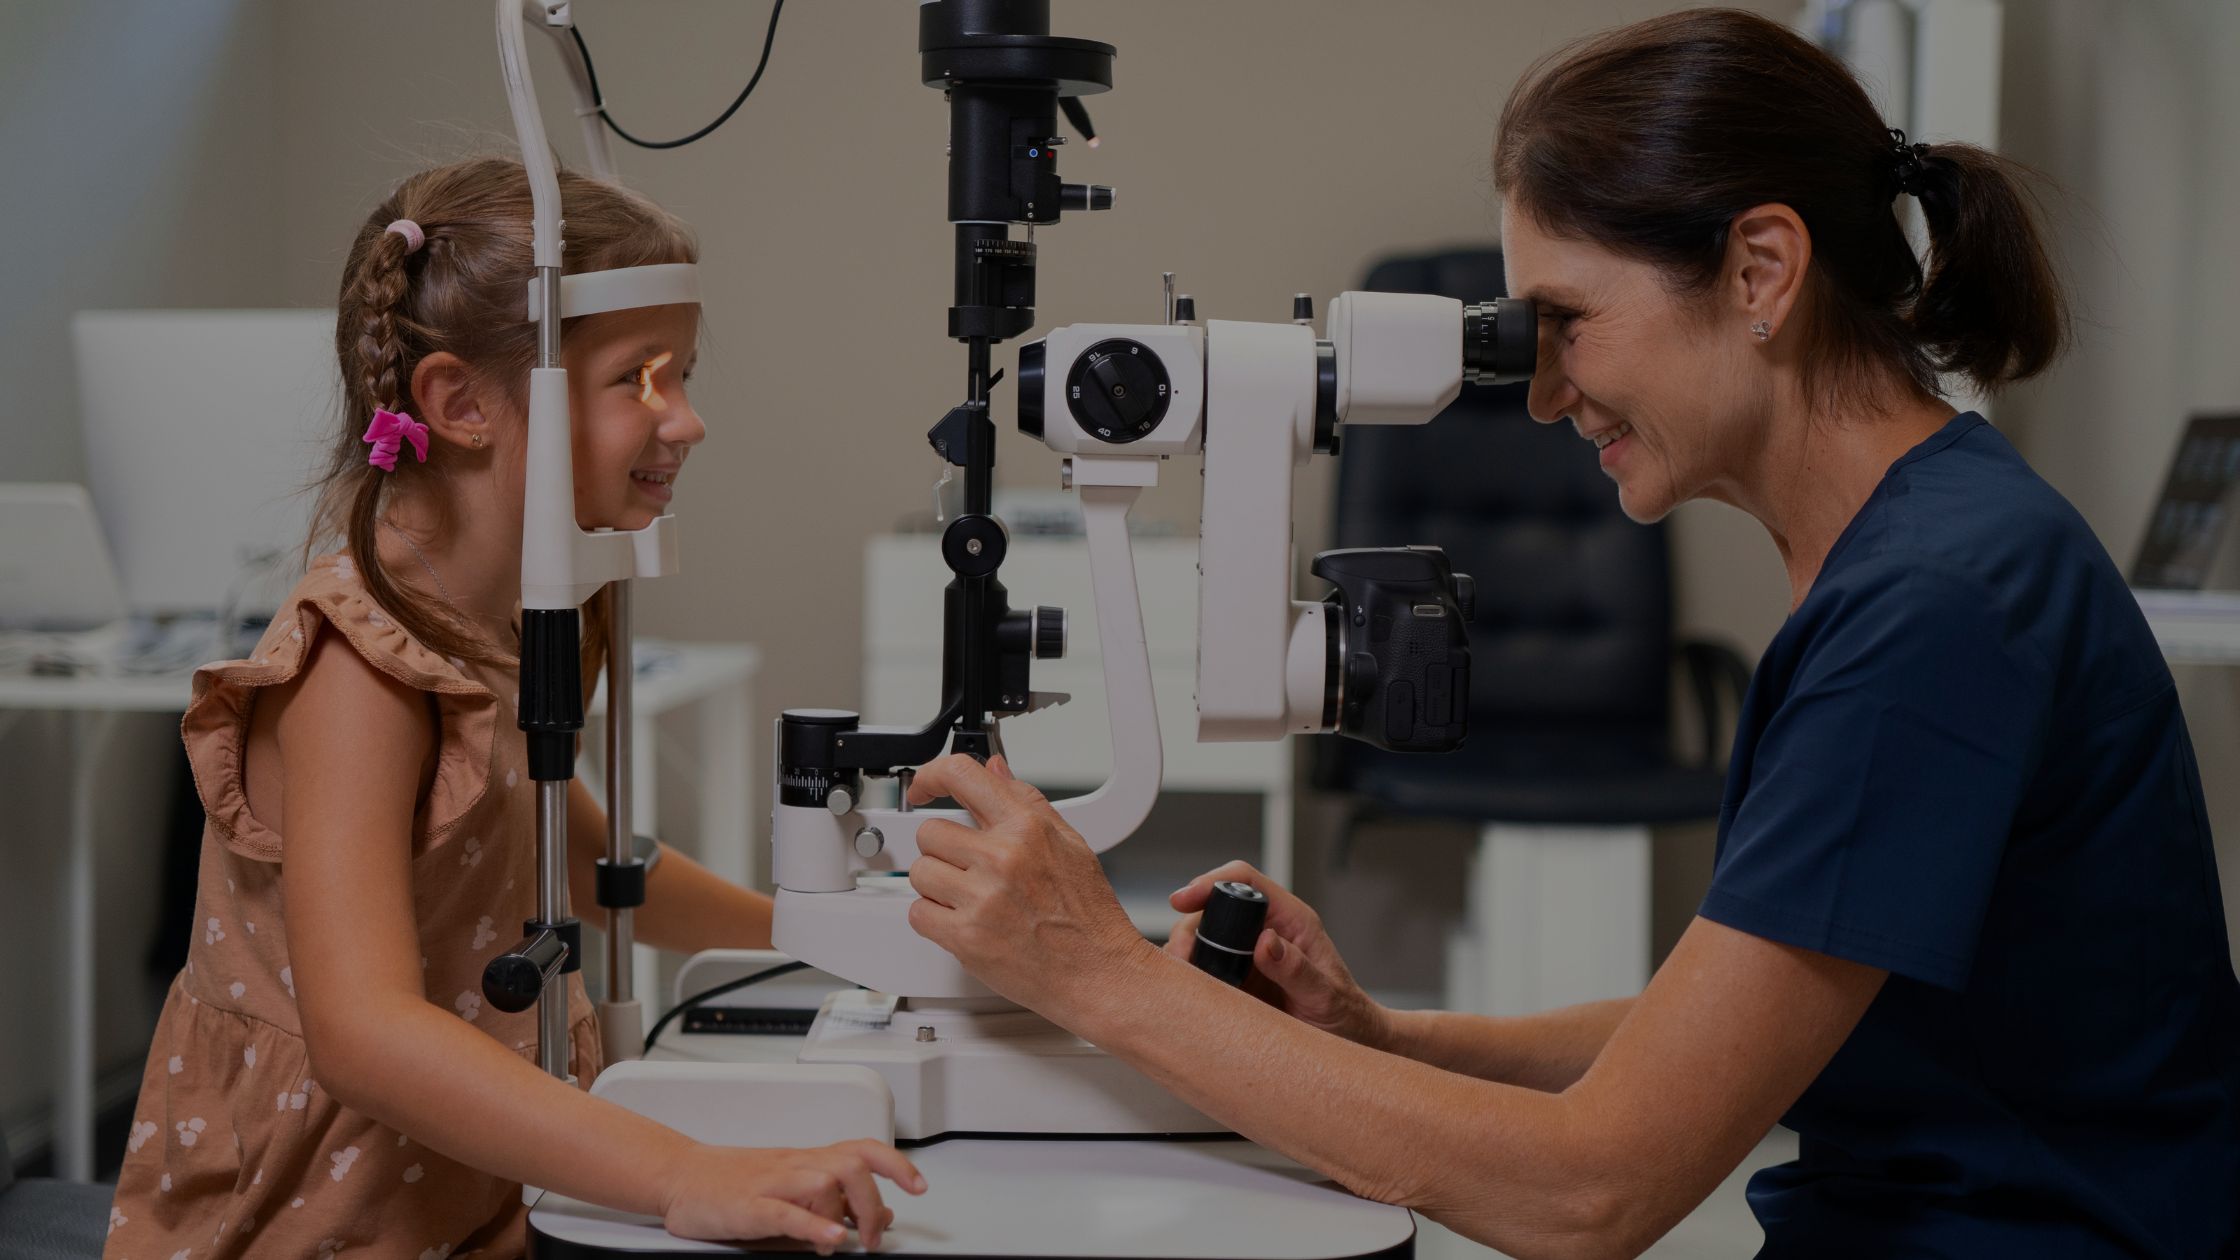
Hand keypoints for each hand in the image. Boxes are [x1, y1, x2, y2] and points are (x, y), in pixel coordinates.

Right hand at [661, 1139, 924, 1253]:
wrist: (681, 1175)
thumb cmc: (733, 1182)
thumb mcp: (793, 1187)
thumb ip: (836, 1200)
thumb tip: (881, 1213)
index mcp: (809, 1160)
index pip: (864, 1149)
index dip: (897, 1164)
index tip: (919, 1186)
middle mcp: (797, 1165)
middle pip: (853, 1164)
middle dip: (874, 1202)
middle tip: (875, 1235)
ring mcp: (773, 1183)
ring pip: (826, 1181)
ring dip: (843, 1215)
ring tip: (844, 1242)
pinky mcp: (750, 1205)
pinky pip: (787, 1212)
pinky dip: (813, 1225)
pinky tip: (830, 1240)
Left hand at [904, 754, 1151, 1012]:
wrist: (1097, 973)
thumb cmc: (1088, 916)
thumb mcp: (1069, 843)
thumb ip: (1026, 801)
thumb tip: (994, 770)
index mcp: (1028, 828)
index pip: (962, 776)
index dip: (932, 776)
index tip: (924, 788)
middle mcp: (1003, 858)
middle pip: (930, 832)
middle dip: (945, 849)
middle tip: (970, 867)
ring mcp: (982, 898)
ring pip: (921, 872)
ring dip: (938, 885)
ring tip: (972, 897)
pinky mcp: (966, 937)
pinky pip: (919, 914)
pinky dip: (935, 920)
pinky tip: (965, 921)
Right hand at [1165, 861, 1390, 1049]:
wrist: (1351, 1042)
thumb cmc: (1347, 1016)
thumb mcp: (1326, 996)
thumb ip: (1297, 969)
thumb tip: (1265, 941)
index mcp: (1292, 921)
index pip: (1246, 882)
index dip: (1212, 882)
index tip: (1185, 899)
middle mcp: (1267, 931)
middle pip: (1214, 909)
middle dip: (1188, 928)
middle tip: (1179, 958)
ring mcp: (1249, 955)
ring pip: (1204, 939)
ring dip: (1186, 955)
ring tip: (1183, 982)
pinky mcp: (1238, 980)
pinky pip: (1206, 970)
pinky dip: (1191, 979)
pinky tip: (1188, 996)